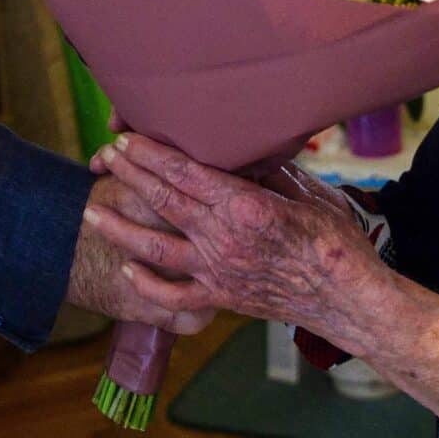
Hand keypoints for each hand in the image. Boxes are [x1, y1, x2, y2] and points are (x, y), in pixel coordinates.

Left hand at [83, 133, 384, 341]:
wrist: (347, 298)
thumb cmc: (335, 238)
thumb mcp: (307, 190)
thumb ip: (268, 170)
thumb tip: (241, 148)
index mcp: (245, 205)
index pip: (185, 173)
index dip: (151, 154)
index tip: (127, 138)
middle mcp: (223, 238)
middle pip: (164, 201)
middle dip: (131, 175)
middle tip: (106, 155)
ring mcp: (218, 271)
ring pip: (156, 249)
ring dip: (120, 229)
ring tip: (91, 212)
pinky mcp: (221, 298)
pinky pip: (175, 297)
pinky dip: (148, 286)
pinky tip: (127, 270)